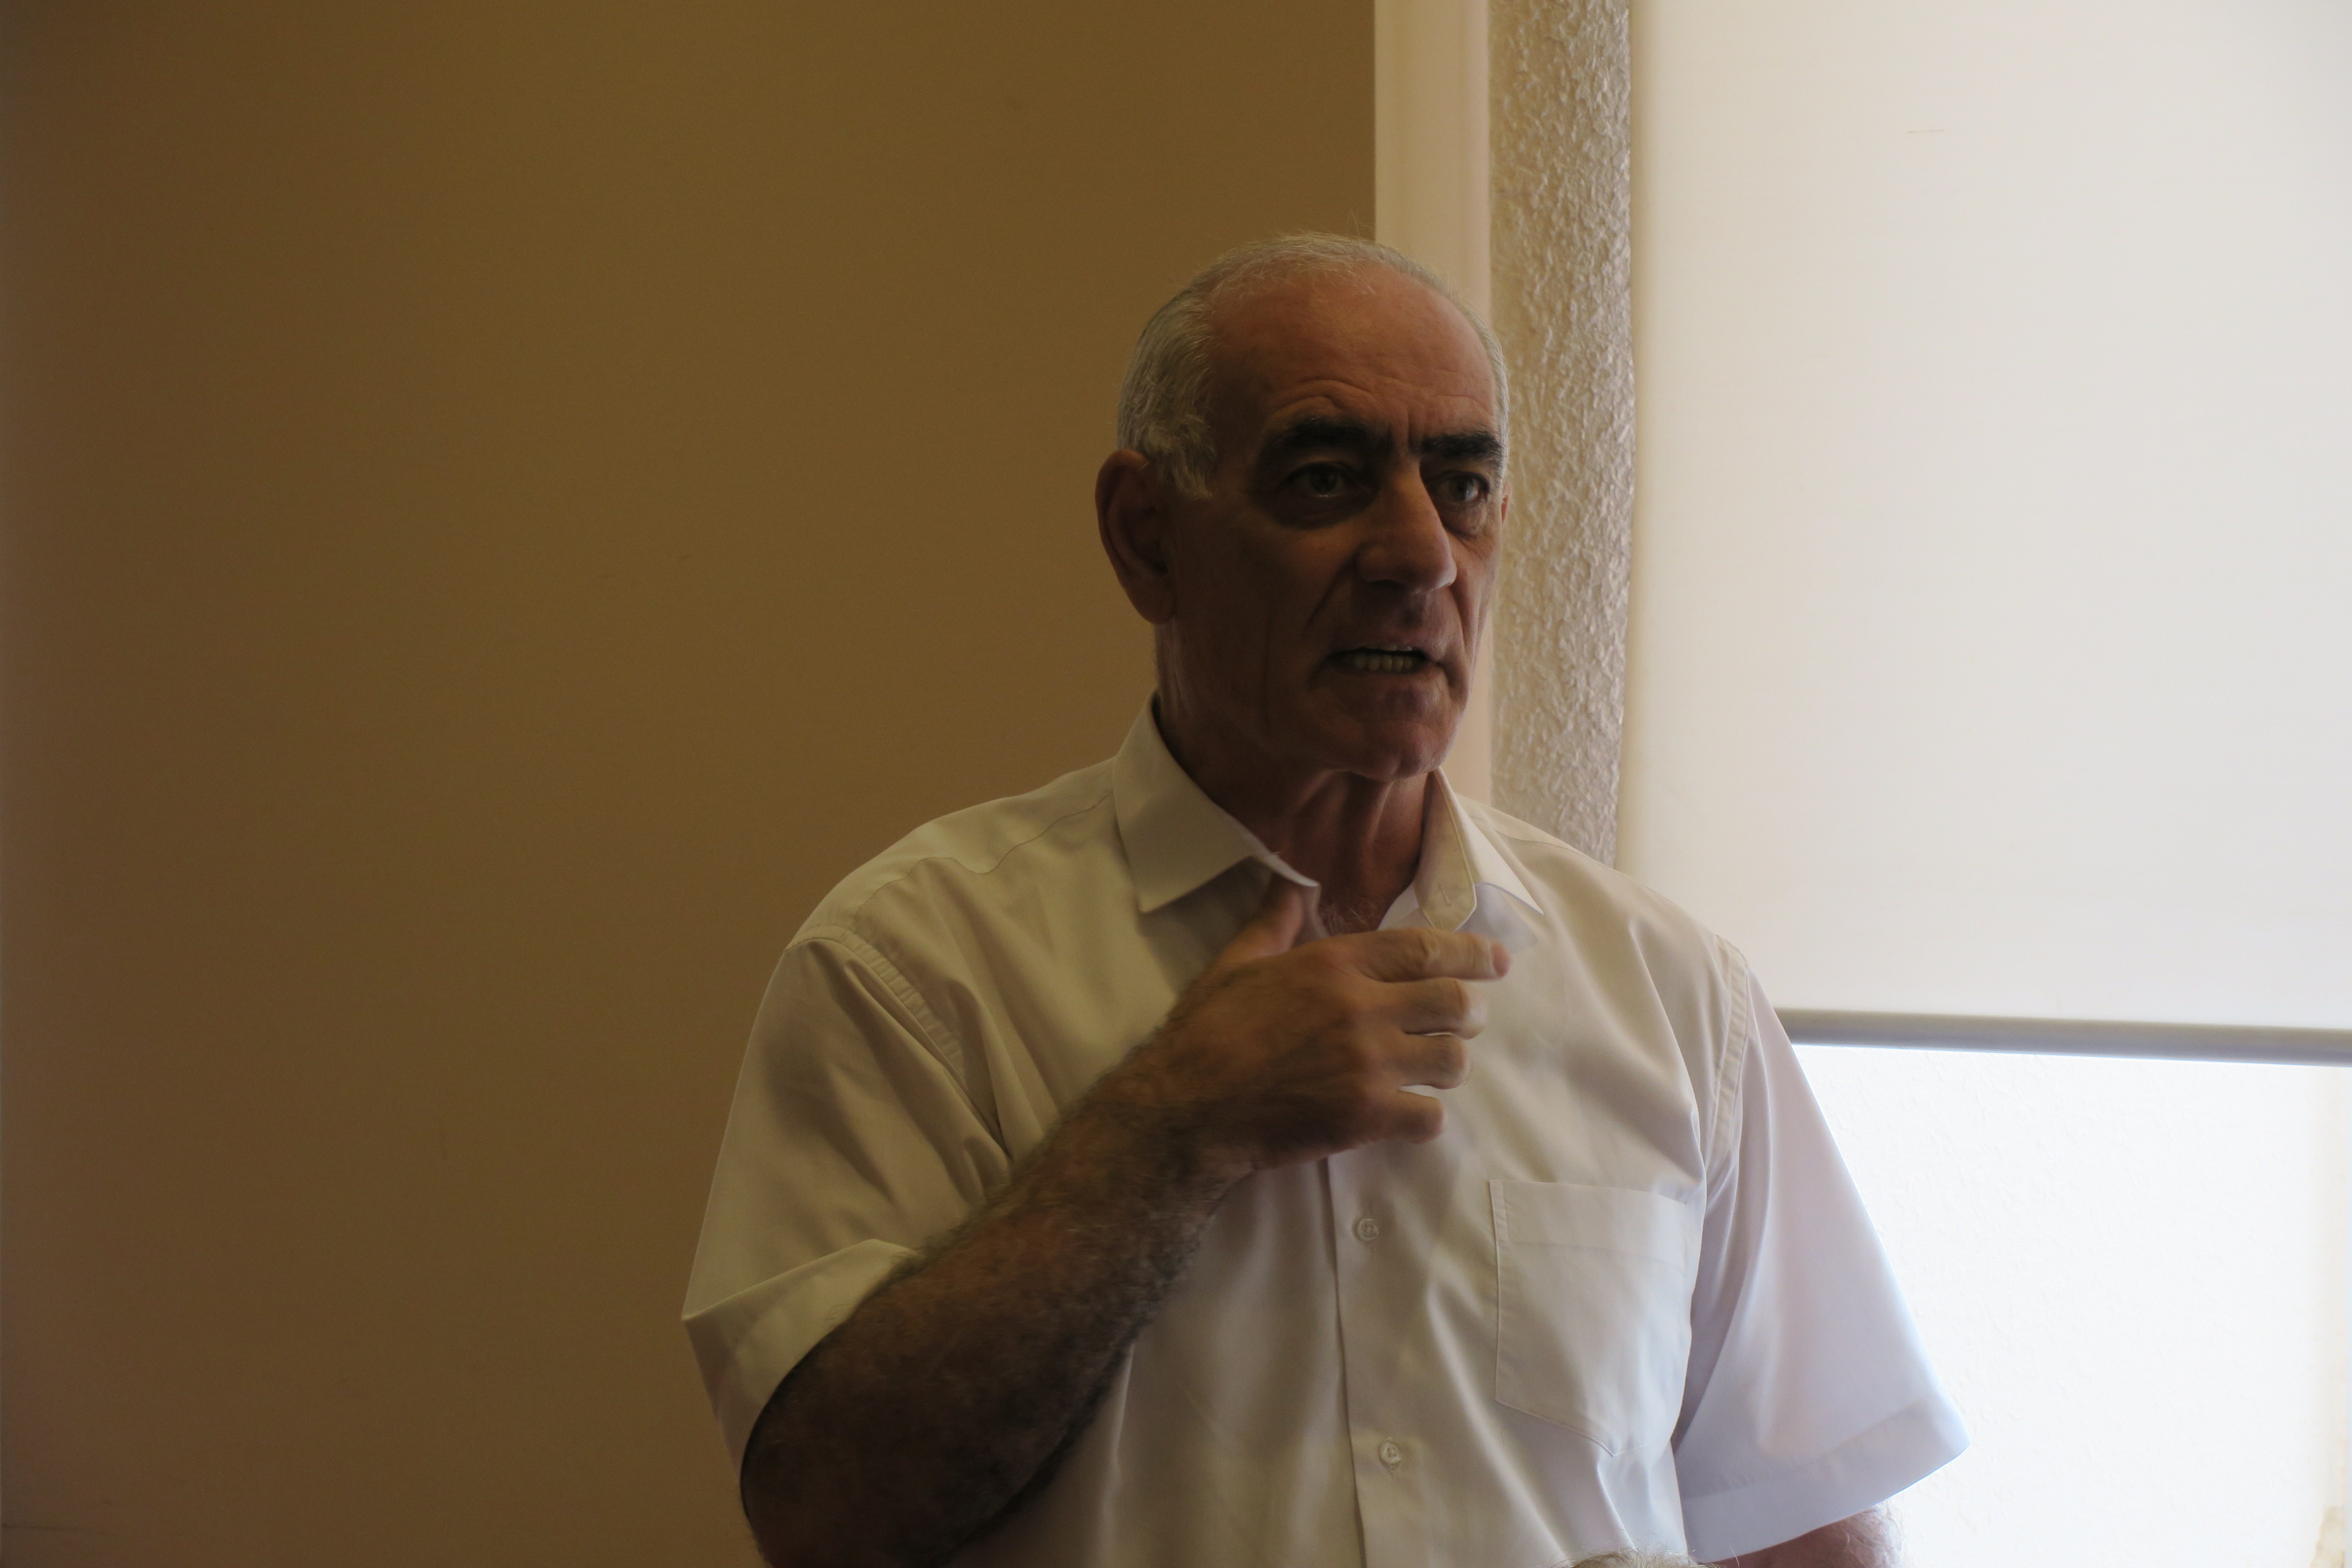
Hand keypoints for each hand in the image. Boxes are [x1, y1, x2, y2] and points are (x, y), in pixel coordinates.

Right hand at [1096, 876, 1509, 1181]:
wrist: (1186, 1107)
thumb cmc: (1207, 1031)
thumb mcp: (1238, 962)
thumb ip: (1276, 920)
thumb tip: (1290, 878)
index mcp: (1333, 964)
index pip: (1423, 948)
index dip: (1470, 953)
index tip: (1498, 961)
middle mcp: (1360, 1008)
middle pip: (1453, 1002)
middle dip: (1469, 1012)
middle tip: (1464, 1021)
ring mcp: (1366, 1064)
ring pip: (1451, 1061)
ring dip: (1450, 1065)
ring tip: (1436, 1068)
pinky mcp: (1365, 1116)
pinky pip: (1429, 1117)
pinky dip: (1426, 1118)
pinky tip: (1410, 1115)